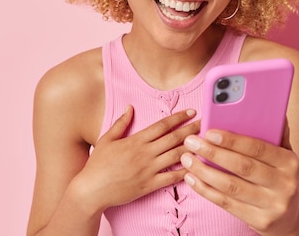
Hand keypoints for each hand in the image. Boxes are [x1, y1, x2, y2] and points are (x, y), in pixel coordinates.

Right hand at [75, 106, 199, 213]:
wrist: (92, 189)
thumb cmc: (98, 164)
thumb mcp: (107, 139)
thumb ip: (121, 123)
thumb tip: (129, 107)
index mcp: (136, 140)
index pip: (162, 125)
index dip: (179, 117)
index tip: (191, 111)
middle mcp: (145, 153)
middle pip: (174, 138)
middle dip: (191, 129)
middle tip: (206, 123)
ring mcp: (149, 169)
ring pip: (176, 156)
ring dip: (192, 148)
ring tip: (206, 142)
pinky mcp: (149, 185)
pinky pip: (171, 177)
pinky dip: (184, 172)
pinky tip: (196, 167)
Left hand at [180, 129, 298, 235]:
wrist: (289, 218)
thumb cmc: (279, 178)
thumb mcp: (284, 157)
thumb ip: (276, 134)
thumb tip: (269, 108)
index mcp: (290, 162)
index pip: (258, 147)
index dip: (232, 140)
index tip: (209, 132)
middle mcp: (285, 184)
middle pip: (243, 166)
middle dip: (213, 153)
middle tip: (191, 142)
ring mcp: (273, 205)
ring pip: (231, 186)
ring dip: (204, 172)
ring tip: (187, 159)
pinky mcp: (260, 221)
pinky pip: (226, 203)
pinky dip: (206, 190)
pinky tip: (192, 178)